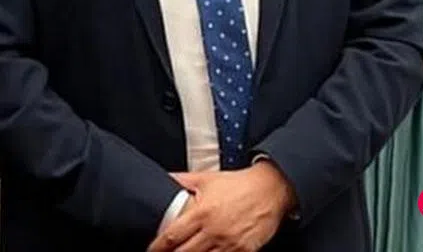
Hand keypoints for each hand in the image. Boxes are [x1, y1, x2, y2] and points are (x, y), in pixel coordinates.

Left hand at [146, 161, 296, 251]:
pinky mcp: (245, 251)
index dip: (158, 246)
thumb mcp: (206, 178)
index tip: (151, 250)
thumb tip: (165, 178)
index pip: (172, 236)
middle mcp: (214, 230)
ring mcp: (230, 243)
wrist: (271, 189)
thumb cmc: (238, 184)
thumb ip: (183, 180)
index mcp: (201, 213)